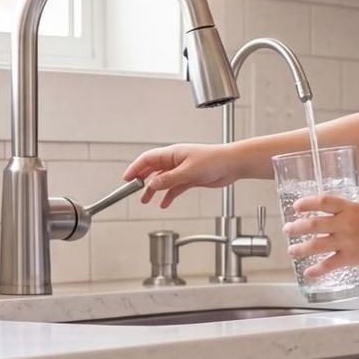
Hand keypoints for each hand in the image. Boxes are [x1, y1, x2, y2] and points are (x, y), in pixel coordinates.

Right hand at [122, 143, 237, 209]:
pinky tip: (164, 204)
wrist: (232, 165)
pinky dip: (168, 195)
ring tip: (145, 200)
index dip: (135, 168)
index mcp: (172, 154)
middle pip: (153, 170)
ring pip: (162, 181)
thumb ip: (169, 180)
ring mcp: (182, 170)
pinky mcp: (190, 179)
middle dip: (141, 180)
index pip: (148, 159)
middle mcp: (175, 161)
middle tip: (132, 190)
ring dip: (153, 190)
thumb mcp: (188, 172)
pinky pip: (174, 188)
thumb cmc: (213, 160)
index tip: (127, 178)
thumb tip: (152, 185)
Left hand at [283, 196, 358, 280]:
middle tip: (287, 229)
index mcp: (351, 207)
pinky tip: (309, 273)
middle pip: (313, 223)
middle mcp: (346, 223)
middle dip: (296, 227)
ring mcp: (347, 241)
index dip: (306, 203)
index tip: (296, 206)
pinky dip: (316, 270)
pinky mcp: (351, 258)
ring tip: (291, 251)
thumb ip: (349, 213)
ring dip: (300, 248)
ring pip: (316, 244)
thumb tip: (333, 217)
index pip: (323, 201)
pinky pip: (328, 264)